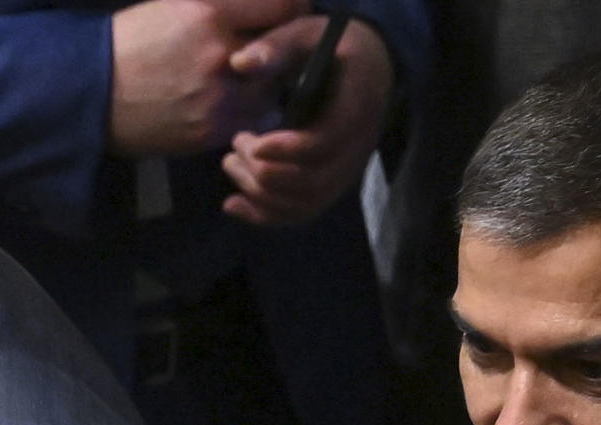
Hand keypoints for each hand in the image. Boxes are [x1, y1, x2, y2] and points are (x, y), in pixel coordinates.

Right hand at [108, 0, 304, 156]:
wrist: (91, 94)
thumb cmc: (131, 42)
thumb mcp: (174, 5)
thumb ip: (223, 5)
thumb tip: (261, 5)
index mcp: (209, 11)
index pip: (283, 4)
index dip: (291, 7)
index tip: (288, 12)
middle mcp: (222, 53)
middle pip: (284, 50)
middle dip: (281, 50)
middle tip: (273, 50)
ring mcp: (220, 97)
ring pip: (272, 89)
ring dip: (266, 84)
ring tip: (245, 80)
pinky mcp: (213, 131)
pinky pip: (252, 120)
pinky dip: (247, 112)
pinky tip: (227, 103)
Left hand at [220, 15, 393, 224]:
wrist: (370, 68)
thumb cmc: (334, 48)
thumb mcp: (308, 33)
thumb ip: (277, 47)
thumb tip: (240, 64)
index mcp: (355, 106)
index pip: (325, 142)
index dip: (287, 149)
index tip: (251, 143)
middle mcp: (356, 147)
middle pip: (311, 180)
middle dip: (265, 172)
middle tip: (235, 144)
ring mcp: (346, 171)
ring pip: (304, 203)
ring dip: (260, 195)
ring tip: (229, 165)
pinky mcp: (332, 184)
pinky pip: (302, 212)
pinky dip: (266, 216)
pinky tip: (233, 205)